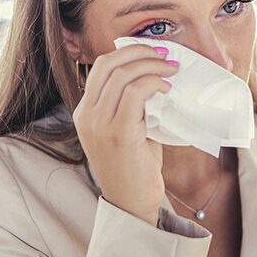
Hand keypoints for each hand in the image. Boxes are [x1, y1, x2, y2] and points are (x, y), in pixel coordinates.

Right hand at [72, 44, 177, 225]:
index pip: (101, 67)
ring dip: (152, 65)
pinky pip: (135, 92)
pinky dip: (153, 83)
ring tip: (171, 70)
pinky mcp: (118, 132)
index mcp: (85, 112)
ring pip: (122, 75)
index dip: (128, 53)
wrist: (132, 204)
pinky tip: (166, 89)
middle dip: (141, 52)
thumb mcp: (127, 131)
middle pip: (109, 64)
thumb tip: (155, 78)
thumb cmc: (135, 168)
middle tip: (166, 55)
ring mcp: (99, 123)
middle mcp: (86, 115)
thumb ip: (132, 106)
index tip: (153, 53)